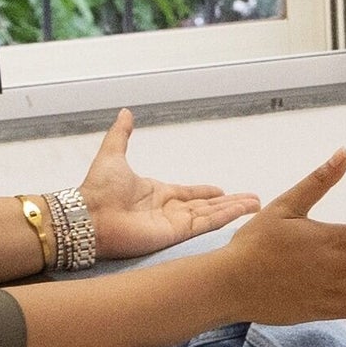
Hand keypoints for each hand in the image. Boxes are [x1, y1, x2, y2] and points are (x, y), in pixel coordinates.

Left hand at [78, 109, 257, 259]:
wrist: (88, 216)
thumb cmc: (97, 189)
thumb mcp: (113, 155)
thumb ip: (121, 135)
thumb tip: (126, 112)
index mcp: (156, 193)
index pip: (189, 193)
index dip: (205, 192)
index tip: (222, 190)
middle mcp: (168, 209)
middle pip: (206, 206)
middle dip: (229, 203)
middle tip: (251, 200)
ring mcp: (174, 223)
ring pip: (212, 215)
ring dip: (235, 209)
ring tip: (256, 205)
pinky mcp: (177, 233)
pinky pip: (207, 224)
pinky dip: (227, 218)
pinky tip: (244, 211)